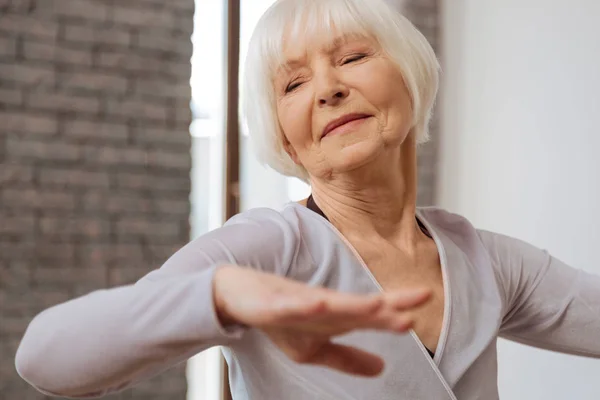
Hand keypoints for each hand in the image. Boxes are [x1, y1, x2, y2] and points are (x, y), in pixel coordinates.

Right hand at [213, 265, 430, 376]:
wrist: (236, 298)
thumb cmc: (280, 320)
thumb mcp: (314, 348)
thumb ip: (347, 358)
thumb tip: (383, 369)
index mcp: (332, 317)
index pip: (370, 315)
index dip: (396, 312)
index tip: (427, 305)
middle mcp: (320, 305)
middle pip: (358, 304)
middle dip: (387, 303)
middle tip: (422, 296)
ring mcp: (297, 301)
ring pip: (329, 303)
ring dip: (353, 304)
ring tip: (379, 305)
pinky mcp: (272, 302)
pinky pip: (289, 304)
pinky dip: (303, 304)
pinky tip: (319, 303)